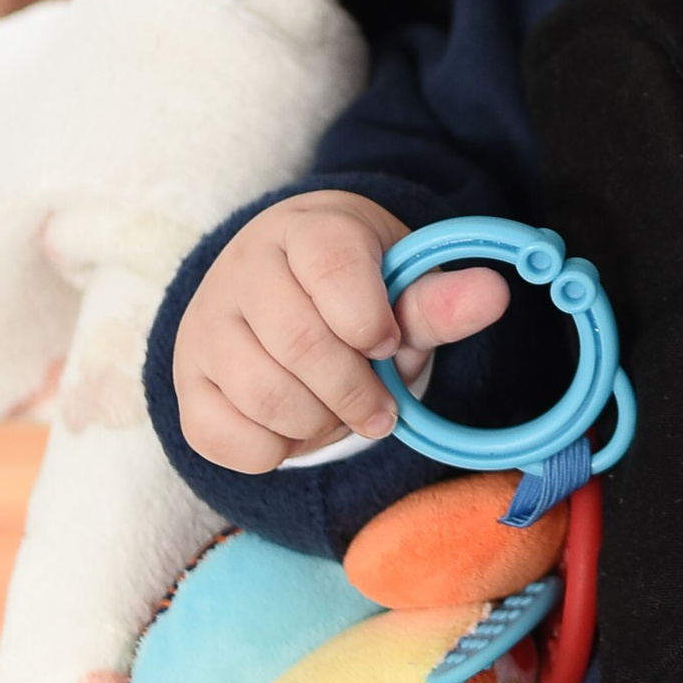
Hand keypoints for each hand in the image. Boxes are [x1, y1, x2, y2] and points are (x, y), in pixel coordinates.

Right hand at [172, 193, 508, 471]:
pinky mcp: (186, 384)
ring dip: (318, 423)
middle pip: (301, 343)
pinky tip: (292, 425)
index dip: (371, 321)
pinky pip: (226, 440)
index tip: (387, 343)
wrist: (280, 294)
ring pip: (264, 396)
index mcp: (304, 231)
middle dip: (355, 392)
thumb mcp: (400, 284)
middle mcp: (243, 270)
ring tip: (335, 411)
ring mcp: (206, 327)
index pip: (333, 269)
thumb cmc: (354, 291)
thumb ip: (439, 299)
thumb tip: (495, 294)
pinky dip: (274, 451)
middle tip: (381, 410)